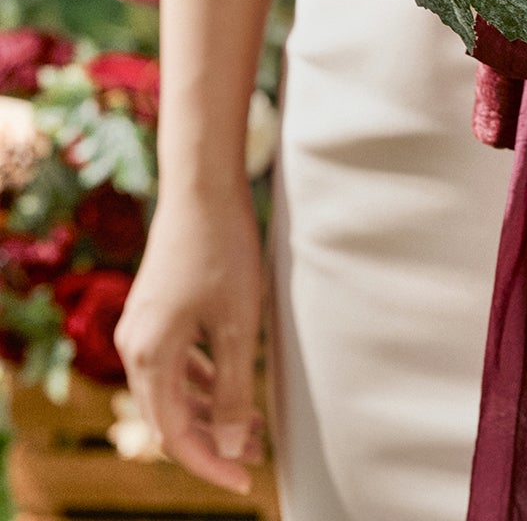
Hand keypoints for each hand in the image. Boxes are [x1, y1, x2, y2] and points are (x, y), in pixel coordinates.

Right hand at [115, 181, 264, 494]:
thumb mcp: (238, 323)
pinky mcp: (154, 308)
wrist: (202, 185)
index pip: (175, 433)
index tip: (246, 479)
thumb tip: (233, 446)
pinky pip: (172, 361)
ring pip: (170, 388)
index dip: (211, 462)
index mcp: (151, 355)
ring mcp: (142, 324)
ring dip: (206, 411)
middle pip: (167, 415)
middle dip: (209, 441)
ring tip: (249, 427)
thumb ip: (234, 388)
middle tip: (252, 457)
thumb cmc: (224, 249)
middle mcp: (135, 344)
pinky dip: (198, 381)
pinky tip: (226, 385)